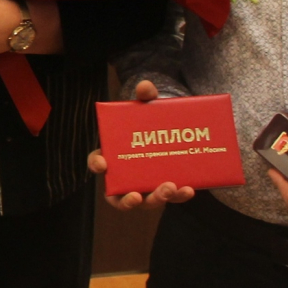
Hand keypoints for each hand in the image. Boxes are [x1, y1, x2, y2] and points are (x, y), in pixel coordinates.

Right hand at [86, 81, 196, 210]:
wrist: (173, 132)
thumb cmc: (151, 123)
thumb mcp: (147, 109)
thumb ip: (145, 98)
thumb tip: (145, 86)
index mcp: (115, 156)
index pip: (98, 163)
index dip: (97, 165)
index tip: (104, 164)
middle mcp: (127, 177)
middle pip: (120, 195)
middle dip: (128, 200)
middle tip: (137, 195)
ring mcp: (146, 187)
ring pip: (146, 202)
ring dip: (157, 199)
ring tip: (170, 188)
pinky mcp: (166, 190)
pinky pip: (171, 198)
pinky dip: (179, 196)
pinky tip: (189, 188)